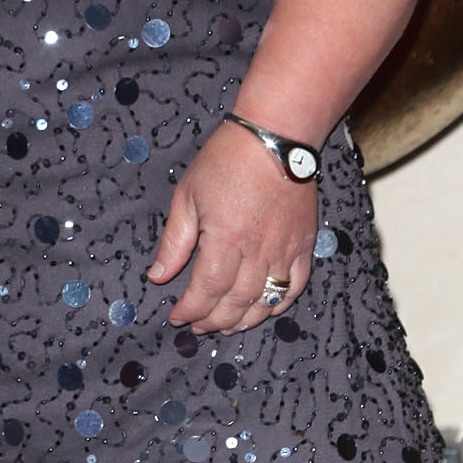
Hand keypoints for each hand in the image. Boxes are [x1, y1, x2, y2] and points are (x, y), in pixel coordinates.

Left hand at [147, 125, 317, 335]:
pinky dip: (279, 303)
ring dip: (244, 321)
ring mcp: (285, 250)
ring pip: (265, 301)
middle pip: (236, 303)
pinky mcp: (304, 244)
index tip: (176, 317)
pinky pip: (295, 286)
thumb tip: (158, 276)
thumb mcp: (188, 196)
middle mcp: (258, 252)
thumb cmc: (227, 160)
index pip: (206, 292)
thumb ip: (175, 242)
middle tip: (198, 326)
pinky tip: (263, 309)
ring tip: (226, 326)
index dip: (190, 310)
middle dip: (213, 321)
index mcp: (226, 241)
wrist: (277, 136)